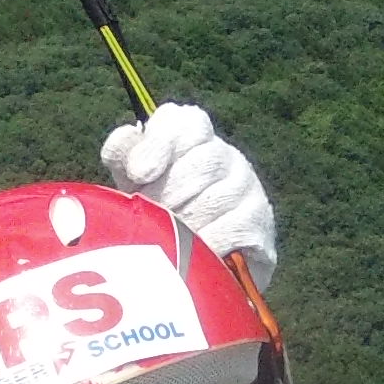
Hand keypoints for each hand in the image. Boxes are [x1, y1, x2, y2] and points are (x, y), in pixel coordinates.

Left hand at [101, 103, 276, 290]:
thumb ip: (124, 154)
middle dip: (168, 194)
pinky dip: (208, 241)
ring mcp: (248, 186)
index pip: (187, 121)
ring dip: (186, 223)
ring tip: (170, 237)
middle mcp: (227, 154)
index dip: (159, 145)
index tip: (138, 173)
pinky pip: (233, 227)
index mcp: (195, 136)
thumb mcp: (133, 181)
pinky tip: (194, 253)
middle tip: (153, 215)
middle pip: (202, 162)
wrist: (193, 262)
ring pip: (216, 198)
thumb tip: (128, 137)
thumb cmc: (160, 211)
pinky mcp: (259, 221)